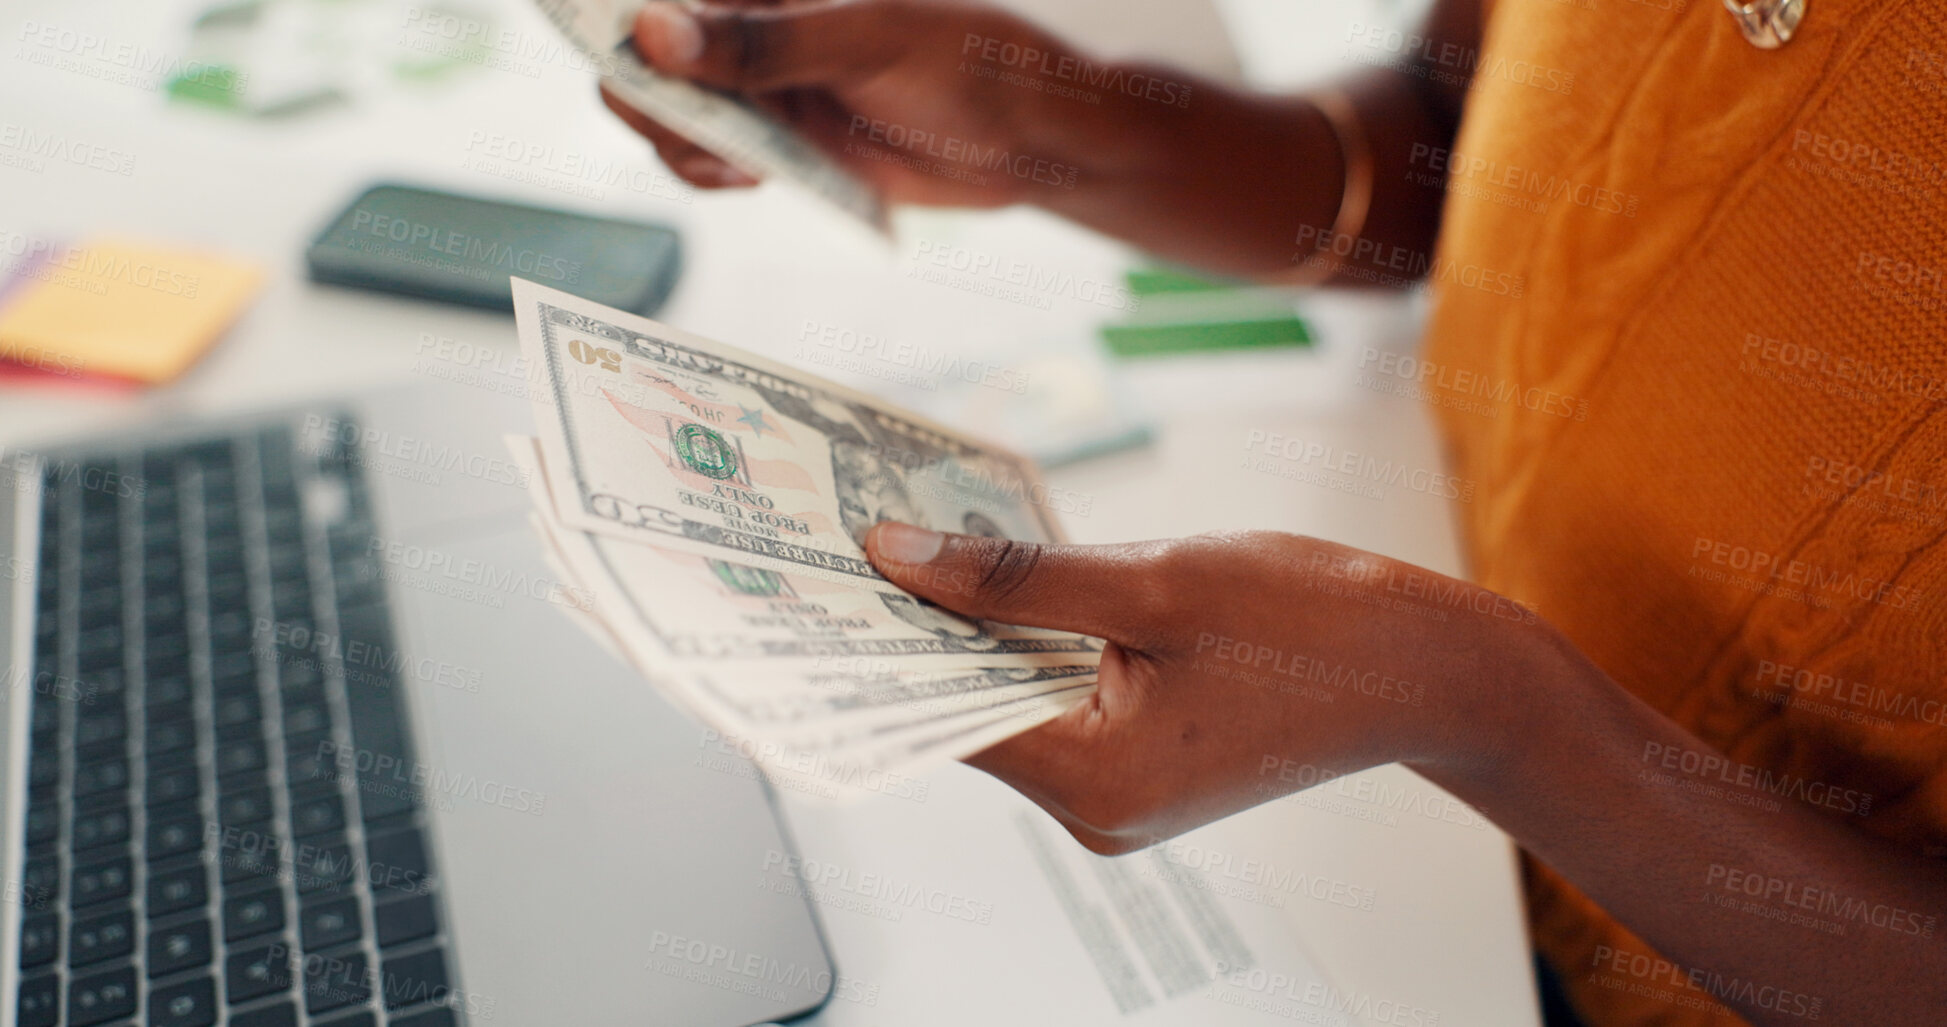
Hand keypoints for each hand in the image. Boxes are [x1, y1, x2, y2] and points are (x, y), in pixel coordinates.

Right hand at [605, 0, 1088, 204]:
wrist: (1024, 139)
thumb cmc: (964, 61)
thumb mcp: (866, 43)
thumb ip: (763, 42)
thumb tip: (656, 33)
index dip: (619, 22)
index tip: (616, 56)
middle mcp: (751, 23)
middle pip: (642, 57)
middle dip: (650, 99)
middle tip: (702, 134)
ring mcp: (760, 82)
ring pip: (669, 114)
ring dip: (683, 145)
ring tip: (741, 164)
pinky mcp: (778, 138)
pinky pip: (710, 156)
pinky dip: (712, 172)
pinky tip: (753, 178)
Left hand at [863, 522, 1539, 852]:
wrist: (1430, 668)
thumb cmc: (1315, 623)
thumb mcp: (1153, 580)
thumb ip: (1015, 576)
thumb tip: (898, 556)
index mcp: (1095, 784)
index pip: (944, 717)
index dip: (880, 643)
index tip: (816, 583)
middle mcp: (1097, 810)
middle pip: (972, 711)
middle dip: (923, 625)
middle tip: (854, 539)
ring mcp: (1121, 794)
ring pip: (1014, 701)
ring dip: (978, 628)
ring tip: (913, 542)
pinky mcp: (1144, 764)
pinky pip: (1060, 699)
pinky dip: (1032, 642)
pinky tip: (1001, 577)